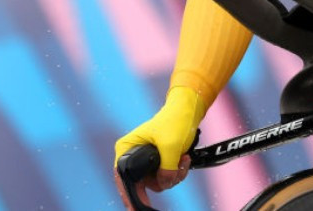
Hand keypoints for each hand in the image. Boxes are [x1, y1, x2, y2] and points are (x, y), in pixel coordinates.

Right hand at [114, 87, 205, 208]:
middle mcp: (134, 155)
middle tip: (167, 186)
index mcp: (127, 148)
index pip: (122, 178)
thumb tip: (165, 184)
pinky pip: (166, 177)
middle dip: (161, 181)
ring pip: (157, 182)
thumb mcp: (171, 146)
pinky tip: (185, 159)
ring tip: (182, 160)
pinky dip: (177, 172)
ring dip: (173, 175)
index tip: (133, 208)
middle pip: (142, 184)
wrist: (189, 110)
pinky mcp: (160, 162)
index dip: (128, 195)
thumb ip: (167, 169)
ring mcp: (147, 160)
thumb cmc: (175, 121)